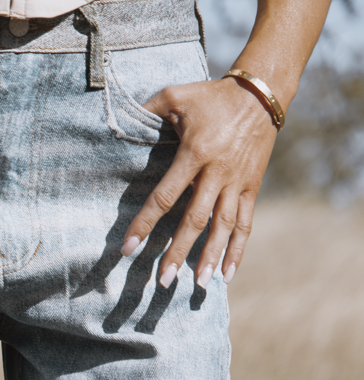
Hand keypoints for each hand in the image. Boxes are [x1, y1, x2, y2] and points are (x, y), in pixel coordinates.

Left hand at [121, 77, 276, 285]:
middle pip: (195, 220)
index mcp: (194, 153)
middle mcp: (217, 172)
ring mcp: (237, 182)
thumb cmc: (211, 96)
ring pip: (223, 227)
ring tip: (199, 285)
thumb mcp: (176, 95)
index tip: (128, 248)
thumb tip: (118, 123)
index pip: (164, 196)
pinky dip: (237, 250)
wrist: (261, 93)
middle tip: (164, 281)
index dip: (145, 224)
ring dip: (210, 257)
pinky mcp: (252, 187)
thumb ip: (148, 111)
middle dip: (178, 252)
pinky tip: (227, 275)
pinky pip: (245, 223)